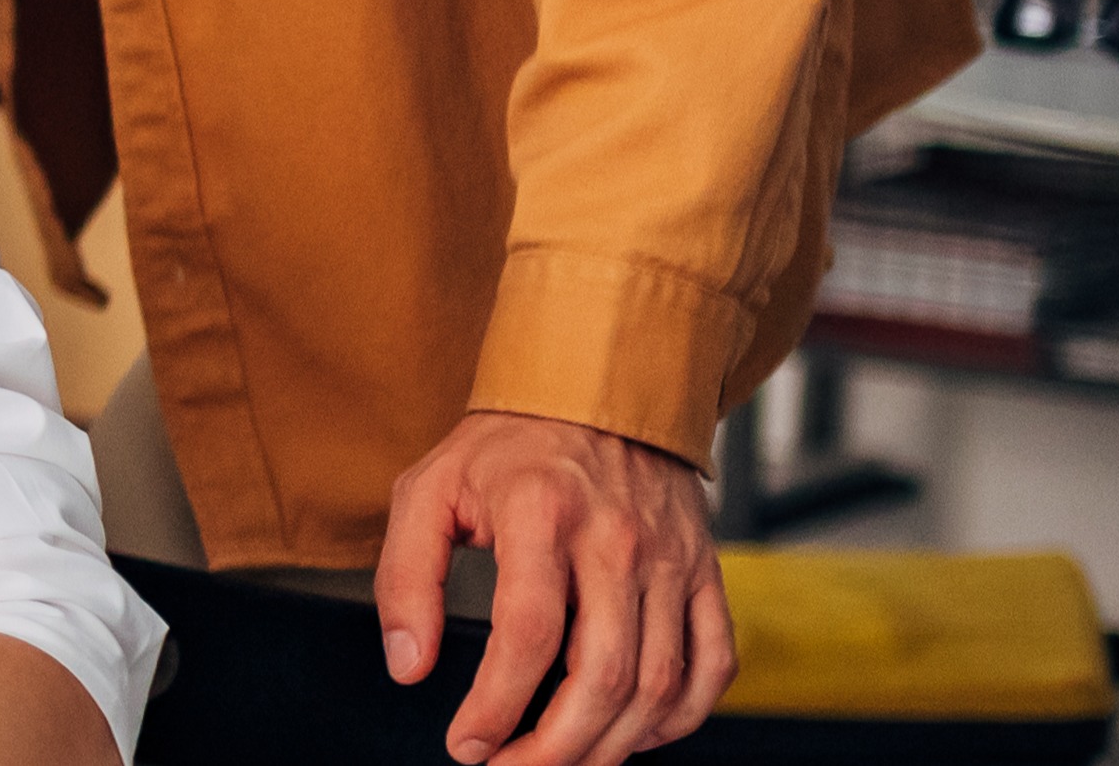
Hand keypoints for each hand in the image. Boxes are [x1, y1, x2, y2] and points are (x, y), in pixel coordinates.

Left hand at [383, 410, 730, 765]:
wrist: (600, 390)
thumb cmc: (506, 448)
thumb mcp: (428, 492)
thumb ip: (405, 578)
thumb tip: (408, 664)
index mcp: (543, 514)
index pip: (529, 635)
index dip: (497, 705)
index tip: (467, 744)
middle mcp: (619, 541)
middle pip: (604, 676)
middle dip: (555, 747)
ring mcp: (672, 560)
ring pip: (659, 685)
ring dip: (610, 746)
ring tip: (560, 762)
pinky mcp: (706, 573)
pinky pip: (713, 665)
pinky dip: (680, 717)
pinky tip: (634, 735)